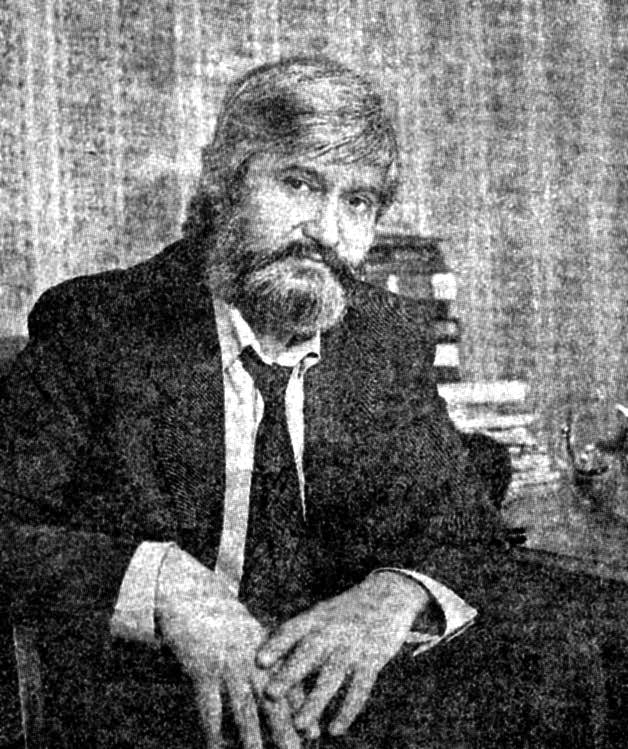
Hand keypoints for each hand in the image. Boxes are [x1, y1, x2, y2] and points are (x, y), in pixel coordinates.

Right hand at [156, 547, 300, 748]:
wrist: (191, 597)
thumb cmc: (224, 622)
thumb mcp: (250, 637)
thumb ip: (268, 662)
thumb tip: (279, 695)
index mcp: (266, 649)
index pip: (289, 683)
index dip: (302, 710)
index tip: (315, 735)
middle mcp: (251, 658)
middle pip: (272, 698)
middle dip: (286, 729)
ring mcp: (228, 664)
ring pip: (244, 707)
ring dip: (253, 736)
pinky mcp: (203, 670)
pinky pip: (210, 707)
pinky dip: (213, 730)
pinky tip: (217, 747)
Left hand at [257, 572, 429, 739]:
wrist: (389, 594)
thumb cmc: (346, 611)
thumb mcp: (322, 613)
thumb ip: (300, 634)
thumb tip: (264, 657)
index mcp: (316, 617)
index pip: (292, 630)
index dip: (276, 645)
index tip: (258, 662)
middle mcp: (333, 630)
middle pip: (309, 652)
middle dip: (290, 674)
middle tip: (270, 694)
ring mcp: (353, 645)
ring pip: (332, 675)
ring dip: (315, 700)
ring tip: (299, 725)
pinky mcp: (373, 659)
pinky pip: (360, 688)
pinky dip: (347, 710)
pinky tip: (335, 729)